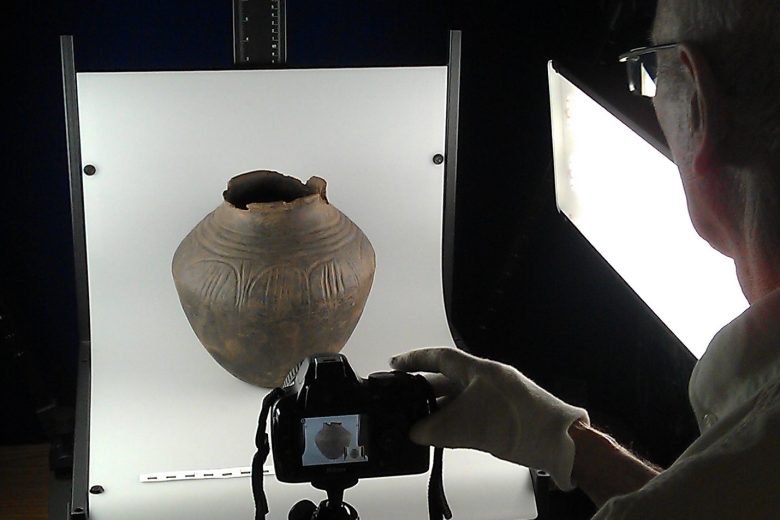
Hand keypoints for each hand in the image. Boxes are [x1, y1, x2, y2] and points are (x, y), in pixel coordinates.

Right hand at [390, 347, 588, 489]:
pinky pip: (473, 413)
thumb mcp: (470, 428)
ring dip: (441, 410)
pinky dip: (457, 422)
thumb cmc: (523, 425)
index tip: (396, 364)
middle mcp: (489, 379)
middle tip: (405, 399)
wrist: (563, 444)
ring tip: (422, 423)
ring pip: (461, 398)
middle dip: (425, 390)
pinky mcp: (507, 415)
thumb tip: (416, 433)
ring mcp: (499, 396)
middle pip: (449, 378)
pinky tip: (449, 435)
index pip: (440, 357)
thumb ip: (437, 430)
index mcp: (481, 370)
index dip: (415, 359)